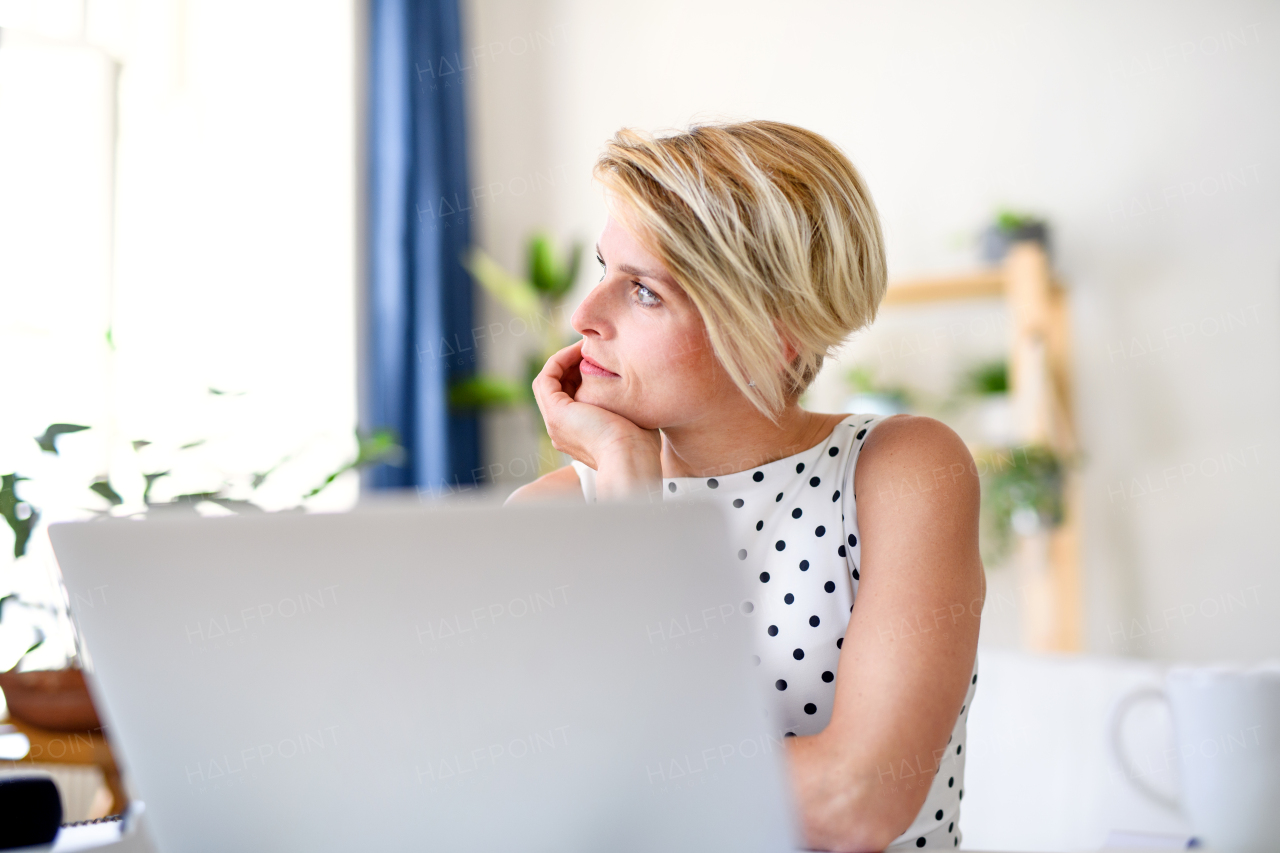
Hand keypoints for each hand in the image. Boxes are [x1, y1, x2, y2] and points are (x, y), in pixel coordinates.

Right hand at [532, 340, 661, 492]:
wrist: (631, 459)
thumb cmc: (640, 445)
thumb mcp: (632, 419)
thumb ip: (625, 403)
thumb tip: (638, 386)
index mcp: (578, 434)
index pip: (572, 396)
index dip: (581, 374)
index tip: (602, 357)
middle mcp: (561, 430)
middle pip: (559, 387)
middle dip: (572, 364)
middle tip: (592, 346)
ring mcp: (555, 423)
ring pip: (549, 382)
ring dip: (564, 359)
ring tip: (585, 345)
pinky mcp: (555, 413)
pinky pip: (546, 378)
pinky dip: (559, 361)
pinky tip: (579, 350)